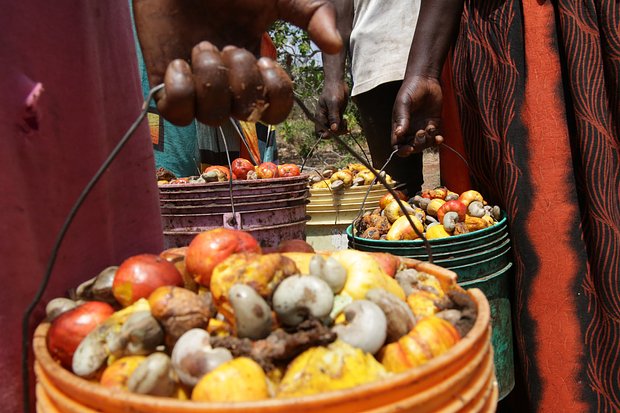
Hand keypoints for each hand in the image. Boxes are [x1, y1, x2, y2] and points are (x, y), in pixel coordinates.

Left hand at [133, 0, 341, 125]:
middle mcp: (228, 84)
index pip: (273, 113)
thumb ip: (313, 15)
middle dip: (241, 79)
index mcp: (255, 69)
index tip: (267, 61)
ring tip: (202, 46)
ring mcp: (196, 85)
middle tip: (229, 44)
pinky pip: (174, 113)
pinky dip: (180, 91)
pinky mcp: (164, 80)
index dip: (275, 99)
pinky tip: (179, 62)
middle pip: (244, 115)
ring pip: (211, 116)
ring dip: (211, 79)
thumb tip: (335, 45)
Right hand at [315, 80, 348, 137]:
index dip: (326, 135)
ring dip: (341, 129)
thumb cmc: (333, 91)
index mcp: (320, 116)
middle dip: (336, 132)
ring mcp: (331, 117)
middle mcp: (324, 118)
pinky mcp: (337, 115)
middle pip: (328, 132)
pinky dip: (343, 125)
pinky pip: (339, 125)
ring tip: (346, 122)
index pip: (319, 132)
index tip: (334, 132)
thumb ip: (333, 117)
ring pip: (335, 130)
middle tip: (343, 126)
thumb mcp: (334, 104)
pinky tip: (346, 121)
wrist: (337, 82)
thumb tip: (333, 130)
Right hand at [391, 75, 443, 155]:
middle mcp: (409, 129)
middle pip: (411, 147)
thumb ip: (402, 118)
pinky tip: (439, 138)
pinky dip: (436, 141)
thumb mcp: (404, 102)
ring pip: (423, 145)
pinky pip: (434, 139)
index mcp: (398, 126)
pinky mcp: (433, 124)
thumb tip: (399, 134)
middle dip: (417, 145)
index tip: (409, 149)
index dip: (401, 151)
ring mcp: (421, 128)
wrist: (426, 80)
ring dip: (428, 142)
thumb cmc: (411, 89)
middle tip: (422, 132)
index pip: (397, 145)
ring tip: (431, 129)